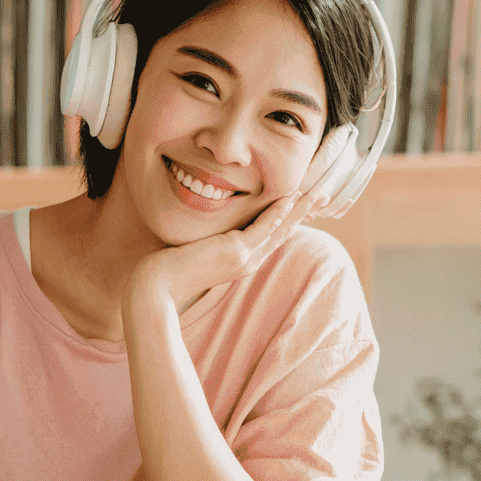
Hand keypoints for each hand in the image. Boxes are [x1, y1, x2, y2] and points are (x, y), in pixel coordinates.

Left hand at [127, 181, 332, 313]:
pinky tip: (291, 199)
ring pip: (280, 230)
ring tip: (319, 193)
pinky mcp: (237, 252)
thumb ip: (207, 241)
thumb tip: (203, 231)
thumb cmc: (167, 269)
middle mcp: (248, 261)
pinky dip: (278, 213)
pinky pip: (264, 228)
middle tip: (324, 194)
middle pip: (284, 232)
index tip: (301, 202)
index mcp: (241, 261)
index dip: (289, 218)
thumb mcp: (194, 251)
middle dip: (305, 212)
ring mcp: (245, 259)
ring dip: (301, 209)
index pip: (271, 235)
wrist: (156, 287)